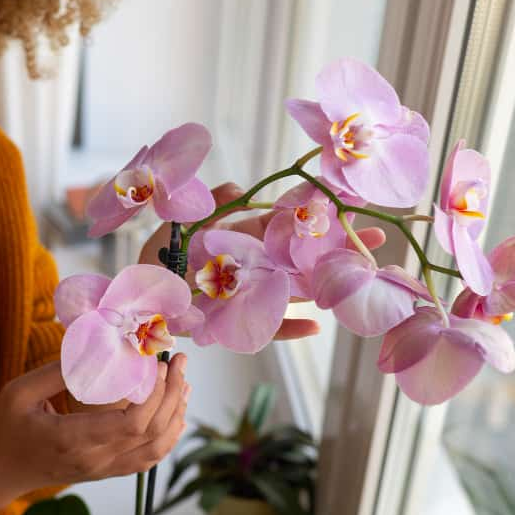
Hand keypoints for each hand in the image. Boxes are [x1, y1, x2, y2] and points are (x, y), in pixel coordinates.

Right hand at [0, 355, 190, 497]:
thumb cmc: (5, 430)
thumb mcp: (20, 392)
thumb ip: (56, 372)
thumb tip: (93, 345)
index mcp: (74, 439)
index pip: (132, 424)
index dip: (155, 395)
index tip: (159, 364)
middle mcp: (95, 459)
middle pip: (152, 433)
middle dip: (173, 394)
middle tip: (179, 361)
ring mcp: (102, 469)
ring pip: (156, 449)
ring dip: (175, 415)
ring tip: (183, 384)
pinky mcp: (105, 472)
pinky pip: (147, 460)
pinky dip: (167, 437)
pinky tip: (174, 416)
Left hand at [137, 182, 386, 340]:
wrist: (136, 293)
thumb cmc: (157, 253)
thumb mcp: (184, 220)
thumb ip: (216, 202)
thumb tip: (245, 186)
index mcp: (242, 237)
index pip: (287, 224)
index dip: (316, 215)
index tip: (351, 206)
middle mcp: (253, 265)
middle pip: (301, 256)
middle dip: (337, 248)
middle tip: (379, 240)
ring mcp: (248, 294)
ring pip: (293, 288)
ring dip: (324, 284)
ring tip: (362, 279)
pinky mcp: (236, 322)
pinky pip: (266, 326)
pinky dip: (288, 328)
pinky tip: (315, 327)